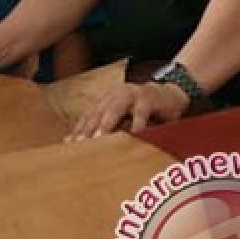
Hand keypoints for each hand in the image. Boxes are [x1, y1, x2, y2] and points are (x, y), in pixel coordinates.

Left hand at [66, 81, 189, 141]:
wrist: (171, 94)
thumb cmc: (143, 110)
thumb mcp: (123, 117)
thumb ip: (108, 127)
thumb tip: (84, 143)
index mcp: (106, 99)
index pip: (89, 115)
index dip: (79, 129)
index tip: (69, 144)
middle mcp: (115, 95)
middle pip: (97, 112)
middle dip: (87, 128)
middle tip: (79, 144)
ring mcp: (131, 94)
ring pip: (114, 110)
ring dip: (106, 125)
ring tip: (97, 139)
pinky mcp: (148, 98)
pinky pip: (141, 113)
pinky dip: (136, 125)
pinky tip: (132, 136)